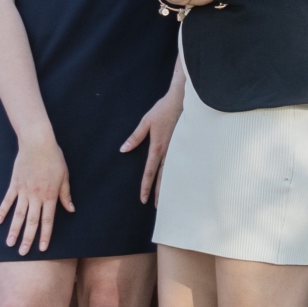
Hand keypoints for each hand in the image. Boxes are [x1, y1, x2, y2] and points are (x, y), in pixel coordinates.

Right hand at [0, 132, 72, 254]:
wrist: (37, 142)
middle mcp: (36, 196)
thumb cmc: (54, 158)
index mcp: (50, 195)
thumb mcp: (64, 176)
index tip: (42, 248)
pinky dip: (2, 211)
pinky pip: (7, 200)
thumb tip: (71, 210)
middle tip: (23, 253)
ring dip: (14, 230)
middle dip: (28, 238)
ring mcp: (23, 191)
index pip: (48, 220)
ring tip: (10, 243)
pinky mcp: (14, 184)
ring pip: (18, 215)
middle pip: (31, 221)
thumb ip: (66, 194)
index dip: (45, 235)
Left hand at [119, 83, 183, 203]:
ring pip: (173, 173)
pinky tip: (179, 180)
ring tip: (168, 199)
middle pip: (163, 177)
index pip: (150, 172)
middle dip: (159, 193)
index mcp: (157, 147)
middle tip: (157, 206)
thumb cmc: (163, 110)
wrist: (183, 100)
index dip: (146, 186)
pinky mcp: (184, 145)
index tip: (143, 199)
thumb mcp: (146, 122)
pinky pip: (180, 164)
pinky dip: (178, 175)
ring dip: (169, 186)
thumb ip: (135, 137)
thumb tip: (123, 149)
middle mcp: (168, 152)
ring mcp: (178, 150)